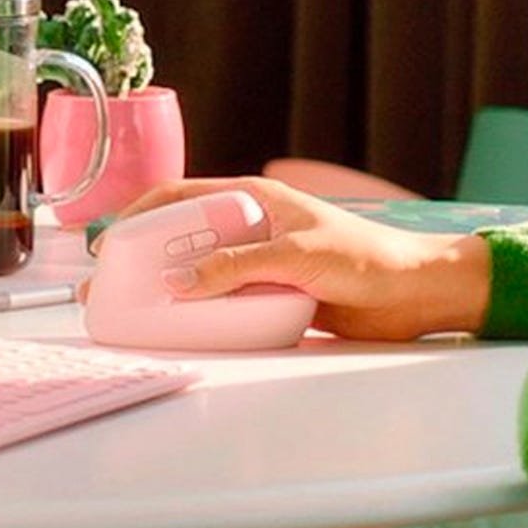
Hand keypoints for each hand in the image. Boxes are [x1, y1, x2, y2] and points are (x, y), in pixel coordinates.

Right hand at [87, 176, 490, 341]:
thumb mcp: (298, 255)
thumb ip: (237, 267)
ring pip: (202, 275)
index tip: (112, 242)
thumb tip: (179, 282)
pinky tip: (185, 330)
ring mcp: (260, 263)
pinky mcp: (271, 296)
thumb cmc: (369, 257)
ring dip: (172, 292)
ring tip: (139, 314)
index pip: (183, 196)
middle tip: (114, 286)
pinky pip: (226, 304)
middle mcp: (252, 228)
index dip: (142, 215)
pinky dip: (203, 316)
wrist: (415, 294)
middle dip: (146, 259)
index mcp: (255, 200)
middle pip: (184, 238)